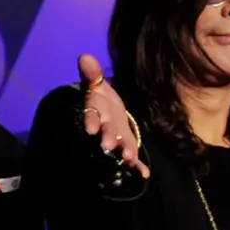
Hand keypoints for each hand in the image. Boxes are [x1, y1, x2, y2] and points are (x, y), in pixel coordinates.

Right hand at [78, 54, 149, 178]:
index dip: (91, 120)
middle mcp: (105, 128)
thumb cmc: (102, 98)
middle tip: (109, 145)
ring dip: (124, 153)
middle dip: (108, 138)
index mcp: (97, 112)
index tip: (91, 128)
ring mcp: (118, 139)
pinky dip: (138, 166)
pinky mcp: (128, 146)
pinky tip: (144, 173)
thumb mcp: (98, 84)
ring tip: (128, 158)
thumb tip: (85, 56)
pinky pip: (133, 158)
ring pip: (120, 147)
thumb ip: (92, 73)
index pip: (91, 115)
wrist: (110, 112)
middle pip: (106, 132)